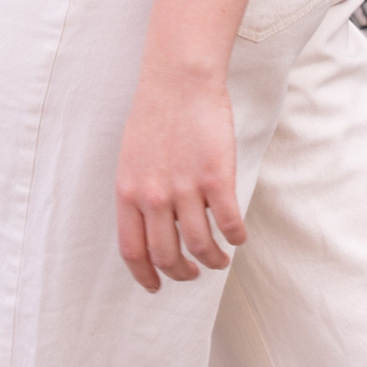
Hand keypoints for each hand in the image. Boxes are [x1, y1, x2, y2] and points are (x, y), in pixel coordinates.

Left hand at [113, 60, 244, 293]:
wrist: (179, 80)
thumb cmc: (155, 114)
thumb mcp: (131, 159)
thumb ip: (138, 193)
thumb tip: (153, 225)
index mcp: (128, 193)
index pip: (133, 250)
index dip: (145, 275)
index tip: (156, 286)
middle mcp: (153, 197)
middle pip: (167, 255)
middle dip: (182, 273)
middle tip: (193, 274)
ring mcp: (185, 188)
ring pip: (200, 245)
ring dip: (213, 260)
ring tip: (220, 260)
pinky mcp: (216, 177)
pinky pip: (228, 222)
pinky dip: (236, 237)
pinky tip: (238, 237)